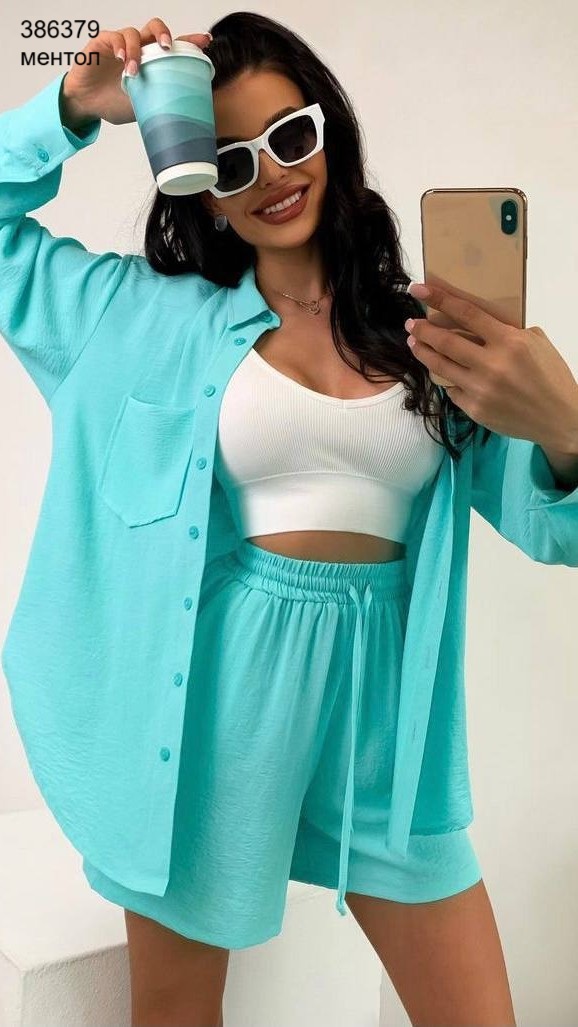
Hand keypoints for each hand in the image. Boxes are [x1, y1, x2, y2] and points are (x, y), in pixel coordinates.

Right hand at [62, 18, 211, 125]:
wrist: (87, 106)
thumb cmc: (114, 103)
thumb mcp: (143, 106)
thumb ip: (159, 102)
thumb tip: (187, 119)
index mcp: (151, 61)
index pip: (173, 47)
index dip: (189, 41)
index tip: (205, 41)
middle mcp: (138, 48)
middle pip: (154, 28)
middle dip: (164, 34)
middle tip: (167, 47)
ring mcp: (120, 44)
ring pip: (133, 32)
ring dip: (136, 51)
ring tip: (134, 72)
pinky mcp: (101, 43)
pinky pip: (113, 37)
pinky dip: (119, 46)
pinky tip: (121, 59)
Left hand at [404, 281, 577, 449]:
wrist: (559, 418)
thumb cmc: (551, 376)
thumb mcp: (536, 343)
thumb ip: (508, 331)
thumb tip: (478, 323)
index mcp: (509, 342)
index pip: (467, 313)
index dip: (439, 298)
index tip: (418, 290)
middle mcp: (491, 365)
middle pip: (445, 342)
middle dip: (422, 330)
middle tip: (411, 323)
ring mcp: (480, 389)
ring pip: (440, 366)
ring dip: (423, 352)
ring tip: (414, 343)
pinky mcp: (475, 409)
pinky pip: (452, 390)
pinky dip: (447, 379)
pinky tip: (444, 373)